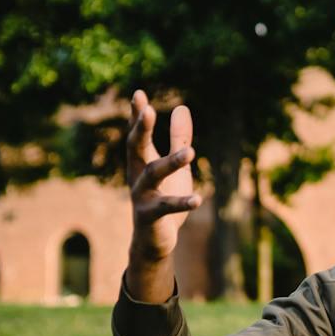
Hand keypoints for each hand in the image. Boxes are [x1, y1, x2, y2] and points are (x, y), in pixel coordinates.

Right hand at [127, 89, 200, 261]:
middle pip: (135, 148)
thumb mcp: (176, 166)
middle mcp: (137, 176)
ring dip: (171, 162)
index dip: (137, 115)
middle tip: (147, 109)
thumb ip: (179, 139)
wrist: (153, 241)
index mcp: (143, 162)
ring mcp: (141, 197)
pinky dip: (182, 203)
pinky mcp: (150, 217)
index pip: (138, 134)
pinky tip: (199, 198)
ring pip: (153, 175)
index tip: (138, 93)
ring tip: (190, 152)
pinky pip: (166, 207)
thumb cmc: (164, 198)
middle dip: (141, 129)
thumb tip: (182, 108)